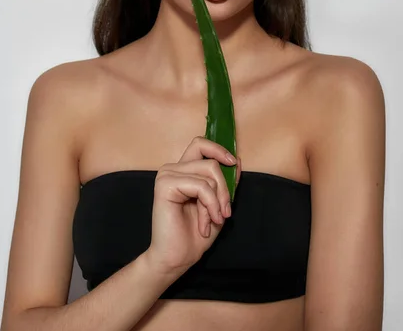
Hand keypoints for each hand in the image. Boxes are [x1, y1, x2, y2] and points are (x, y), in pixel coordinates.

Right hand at [144, 136, 241, 277]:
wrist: (177, 258)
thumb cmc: (195, 234)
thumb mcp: (218, 204)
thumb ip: (225, 182)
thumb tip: (237, 160)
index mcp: (183, 170)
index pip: (200, 144)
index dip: (218, 149)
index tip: (233, 162)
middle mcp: (173, 168)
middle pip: (210, 160)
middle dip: (224, 187)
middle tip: (225, 211)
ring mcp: (167, 175)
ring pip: (208, 172)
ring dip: (217, 201)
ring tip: (213, 220)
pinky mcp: (165, 185)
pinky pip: (201, 186)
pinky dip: (209, 205)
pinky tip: (204, 224)